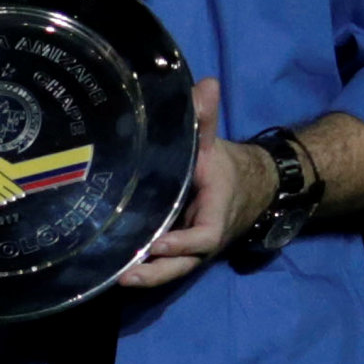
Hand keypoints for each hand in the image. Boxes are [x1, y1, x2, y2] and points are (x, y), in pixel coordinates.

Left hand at [119, 79, 278, 289]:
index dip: (184, 242)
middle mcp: (203, 237)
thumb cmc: (224, 167)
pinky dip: (145, 269)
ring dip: (148, 276)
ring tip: (118, 278)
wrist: (247, 187)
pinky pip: (165, 264)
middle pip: (184, 264)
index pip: (205, 235)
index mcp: (215, 213)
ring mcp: (192, 249)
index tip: (159, 244)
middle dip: (158, 272)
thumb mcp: (215, 144)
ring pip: (173, 269)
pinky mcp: (179, 250)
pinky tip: (116, 269)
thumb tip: (206, 85)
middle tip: (128, 275)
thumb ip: (206, 119)